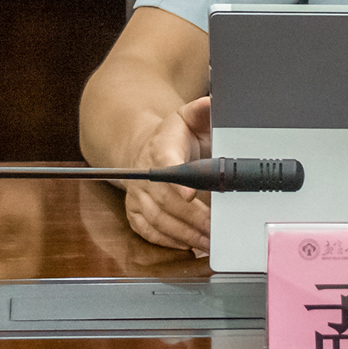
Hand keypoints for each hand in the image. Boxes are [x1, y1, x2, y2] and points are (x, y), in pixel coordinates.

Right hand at [122, 96, 211, 251]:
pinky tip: (186, 245)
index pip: (166, 163)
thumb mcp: (188, 117)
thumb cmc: (172, 136)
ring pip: (157, 218)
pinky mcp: (134, 210)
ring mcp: (137, 194)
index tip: (189, 194)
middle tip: (213, 229)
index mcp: (161, 147)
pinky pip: (146, 230)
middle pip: (165, 199)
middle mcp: (144, 172)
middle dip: (191, 217)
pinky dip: (166, 241)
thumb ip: (201, 111)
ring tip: (207, 242)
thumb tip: (213, 103)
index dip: (176, 180)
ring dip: (183, 233)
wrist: (142, 147)